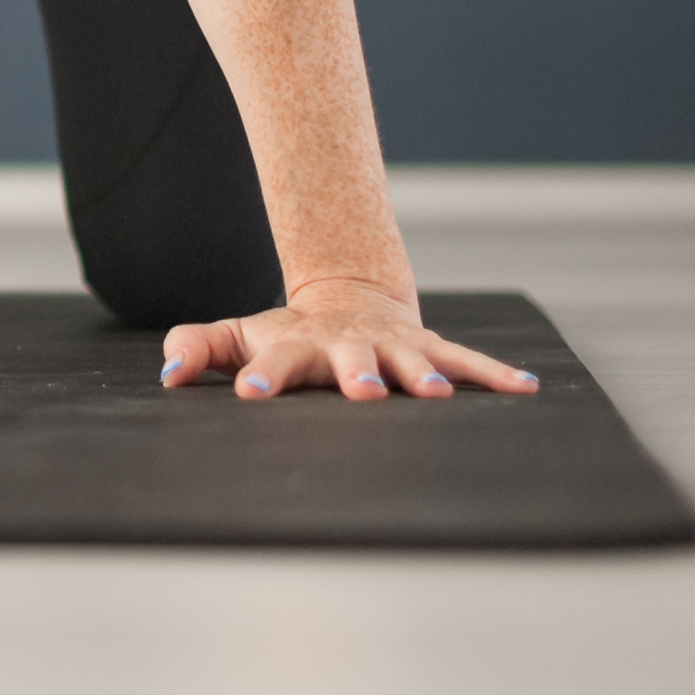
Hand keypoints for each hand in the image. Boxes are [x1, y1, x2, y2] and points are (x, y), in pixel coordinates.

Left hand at [159, 277, 539, 401]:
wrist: (348, 299)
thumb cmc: (287, 334)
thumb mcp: (240, 338)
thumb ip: (199, 348)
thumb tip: (167, 371)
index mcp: (299, 347)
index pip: (275, 363)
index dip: (263, 377)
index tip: (251, 395)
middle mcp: (348, 346)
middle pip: (350, 362)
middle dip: (357, 377)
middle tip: (363, 396)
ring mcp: (392, 347)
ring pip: (410, 360)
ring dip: (423, 376)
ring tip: (434, 393)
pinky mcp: (429, 349)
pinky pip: (467, 361)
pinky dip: (496, 374)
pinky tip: (528, 389)